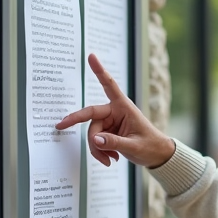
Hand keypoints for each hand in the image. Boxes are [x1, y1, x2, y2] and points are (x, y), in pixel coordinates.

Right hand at [55, 53, 175, 168]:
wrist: (157, 156)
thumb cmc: (150, 146)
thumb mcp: (134, 146)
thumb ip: (114, 143)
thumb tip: (95, 140)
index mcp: (124, 106)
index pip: (109, 86)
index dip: (100, 71)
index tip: (92, 56)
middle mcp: (115, 111)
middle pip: (92, 119)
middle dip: (87, 133)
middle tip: (59, 126)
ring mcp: (111, 122)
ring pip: (93, 134)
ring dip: (98, 149)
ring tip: (110, 160)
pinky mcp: (109, 132)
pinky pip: (97, 141)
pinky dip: (100, 151)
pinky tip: (111, 159)